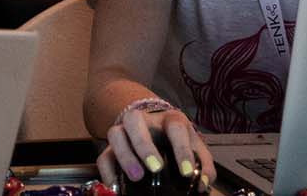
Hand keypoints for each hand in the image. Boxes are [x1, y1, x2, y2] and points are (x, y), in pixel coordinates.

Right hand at [96, 105, 212, 191]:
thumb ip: (203, 164)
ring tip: (136, 176)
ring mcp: (124, 132)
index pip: (175, 127)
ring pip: (115, 133)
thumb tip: (202, 184)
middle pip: (135, 120)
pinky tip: (116, 187)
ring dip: (124, 154)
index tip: (187, 173)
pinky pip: (103, 156)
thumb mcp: (194, 146)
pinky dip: (108, 172)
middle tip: (156, 168)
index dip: (182, 150)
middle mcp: (144, 121)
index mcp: (169, 119)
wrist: (155, 126)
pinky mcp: (111, 148)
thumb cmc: (177, 140)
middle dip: (144, 144)